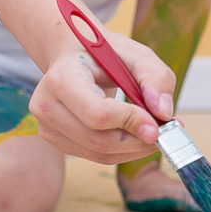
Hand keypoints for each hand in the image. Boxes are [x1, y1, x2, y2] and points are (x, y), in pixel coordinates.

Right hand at [29, 34, 175, 164]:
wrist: (73, 57)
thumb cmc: (103, 55)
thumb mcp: (136, 55)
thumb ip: (156, 79)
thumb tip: (164, 113)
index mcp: (61, 77)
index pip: (97, 113)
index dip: (130, 122)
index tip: (158, 125)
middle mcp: (47, 105)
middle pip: (98, 140)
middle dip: (136, 141)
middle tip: (163, 134)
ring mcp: (47, 127)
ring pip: (98, 153)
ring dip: (132, 149)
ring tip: (151, 133)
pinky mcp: (55, 141)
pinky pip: (94, 156)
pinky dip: (120, 151)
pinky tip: (132, 136)